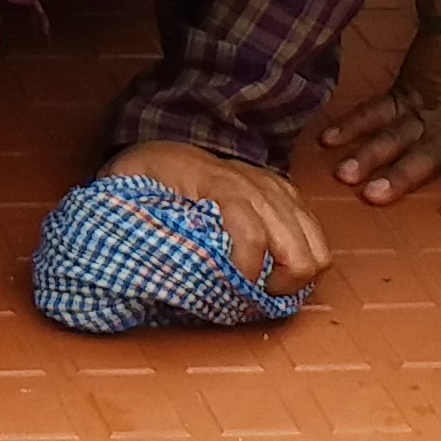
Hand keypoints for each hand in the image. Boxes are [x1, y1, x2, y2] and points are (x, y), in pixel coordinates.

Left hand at [108, 140, 328, 295]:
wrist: (163, 141)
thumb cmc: (143, 173)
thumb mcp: (123, 187)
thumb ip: (133, 220)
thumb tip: (147, 266)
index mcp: (213, 181)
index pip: (250, 231)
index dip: (248, 271)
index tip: (234, 297)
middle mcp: (254, 183)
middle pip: (297, 247)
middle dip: (280, 285)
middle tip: (250, 300)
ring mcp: (275, 188)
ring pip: (316, 246)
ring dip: (296, 278)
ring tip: (264, 290)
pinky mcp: (287, 195)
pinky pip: (315, 235)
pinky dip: (303, 261)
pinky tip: (274, 272)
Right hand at [320, 19, 440, 216]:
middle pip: (424, 155)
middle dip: (400, 175)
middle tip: (376, 194)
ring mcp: (422, 110)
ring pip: (393, 136)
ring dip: (368, 155)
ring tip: (346, 177)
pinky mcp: (402, 93)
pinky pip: (374, 111)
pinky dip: (352, 125)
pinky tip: (329, 144)